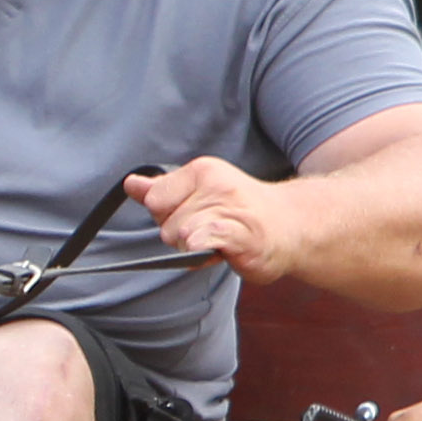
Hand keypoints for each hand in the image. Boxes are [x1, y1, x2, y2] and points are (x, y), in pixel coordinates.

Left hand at [126, 156, 294, 280]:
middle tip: (213, 232)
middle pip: (165, 225)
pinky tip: (223, 249)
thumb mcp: (199, 194)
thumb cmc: (240, 213)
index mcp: (202, 171)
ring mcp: (228, 207)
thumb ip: (163, 190)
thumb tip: (131, 184)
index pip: (154, 200)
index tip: (195, 218)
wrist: (290, 226)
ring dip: (197, 250)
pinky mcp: (239, 232)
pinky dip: (203, 250)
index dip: (168, 217)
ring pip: (180, 238)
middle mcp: (214, 184)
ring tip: (222, 241)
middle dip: (183, 238)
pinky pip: (200, 241)